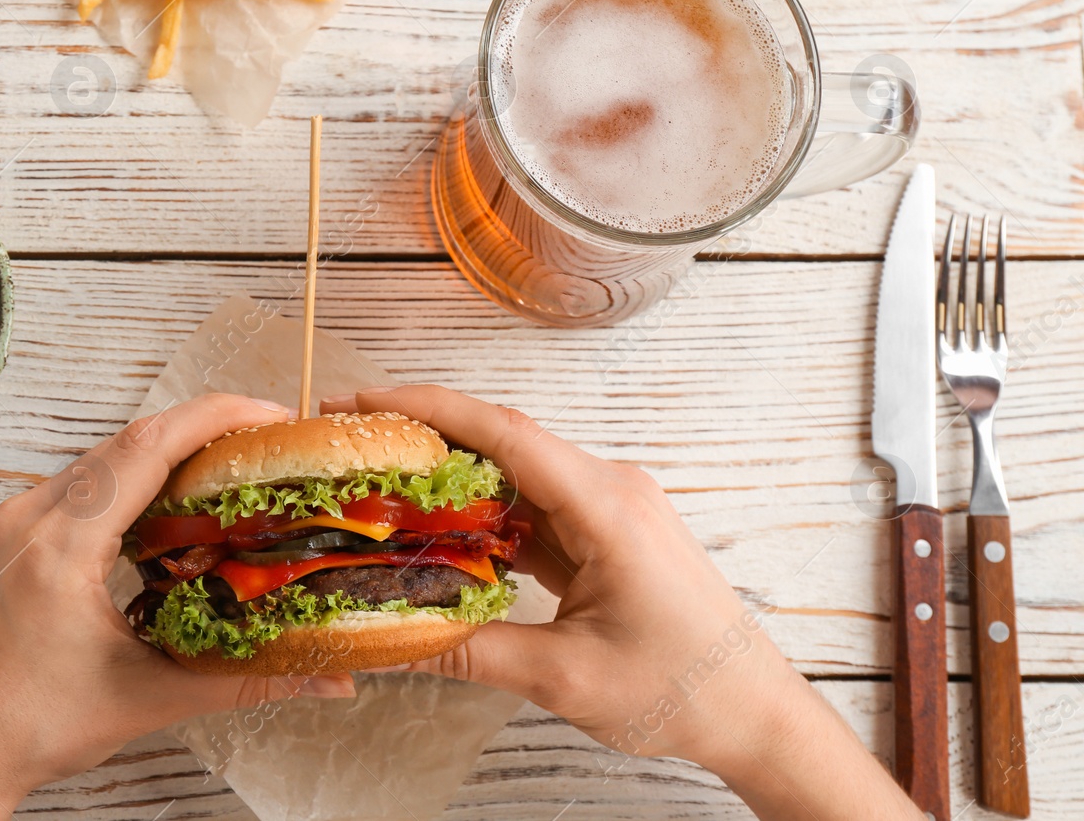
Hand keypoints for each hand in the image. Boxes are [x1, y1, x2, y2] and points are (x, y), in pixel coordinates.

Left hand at [0, 394, 356, 820]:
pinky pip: (72, 487)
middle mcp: (28, 518)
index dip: (214, 418)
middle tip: (260, 442)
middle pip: (126, 443)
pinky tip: (158, 511)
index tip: (268, 414)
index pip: (147, 447)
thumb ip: (242, 680)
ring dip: (160, 456)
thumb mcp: (146, 699)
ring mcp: (9, 524)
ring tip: (221, 469)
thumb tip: (326, 680)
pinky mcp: (2, 539)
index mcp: (61, 546)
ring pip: (98, 462)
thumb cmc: (27, 728)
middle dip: (199, 431)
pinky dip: (123, 484)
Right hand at [320, 385, 918, 820]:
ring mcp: (611, 507)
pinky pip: (535, 505)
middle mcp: (610, 488)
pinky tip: (440, 533)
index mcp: (606, 505)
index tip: (367, 400)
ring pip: (516, 473)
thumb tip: (392, 642)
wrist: (754, 712)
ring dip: (452, 478)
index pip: (504, 432)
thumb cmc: (682, 689)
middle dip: (426, 435)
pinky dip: (485, 514)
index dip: (429, 408)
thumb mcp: (564, 677)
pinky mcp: (609, 531)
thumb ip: (471, 651)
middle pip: (503, 440)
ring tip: (383, 486)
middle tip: (357, 444)